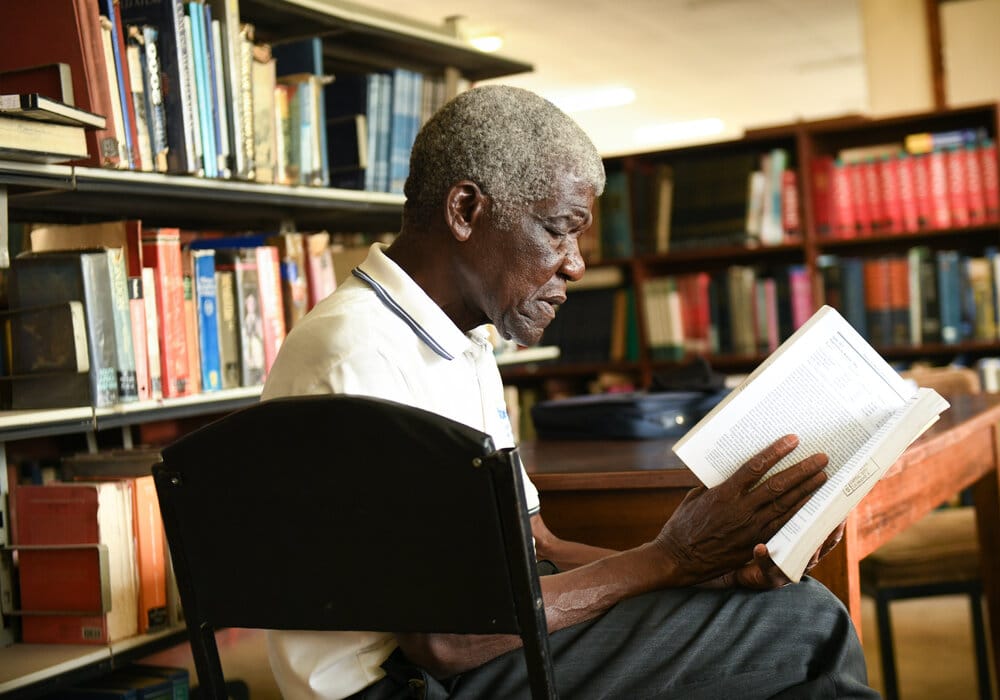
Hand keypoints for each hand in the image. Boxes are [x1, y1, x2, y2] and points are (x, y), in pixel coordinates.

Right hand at [654, 434, 828, 586]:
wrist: (678, 559)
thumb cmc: (683, 524)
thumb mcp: (696, 496)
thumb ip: (718, 484)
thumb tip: (734, 470)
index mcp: (723, 493)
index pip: (755, 467)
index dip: (776, 452)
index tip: (793, 440)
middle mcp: (740, 510)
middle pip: (778, 486)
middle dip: (802, 470)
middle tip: (822, 458)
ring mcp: (750, 528)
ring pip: (785, 506)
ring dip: (807, 491)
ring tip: (823, 477)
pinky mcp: (754, 544)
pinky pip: (782, 527)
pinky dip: (799, 515)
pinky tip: (812, 506)